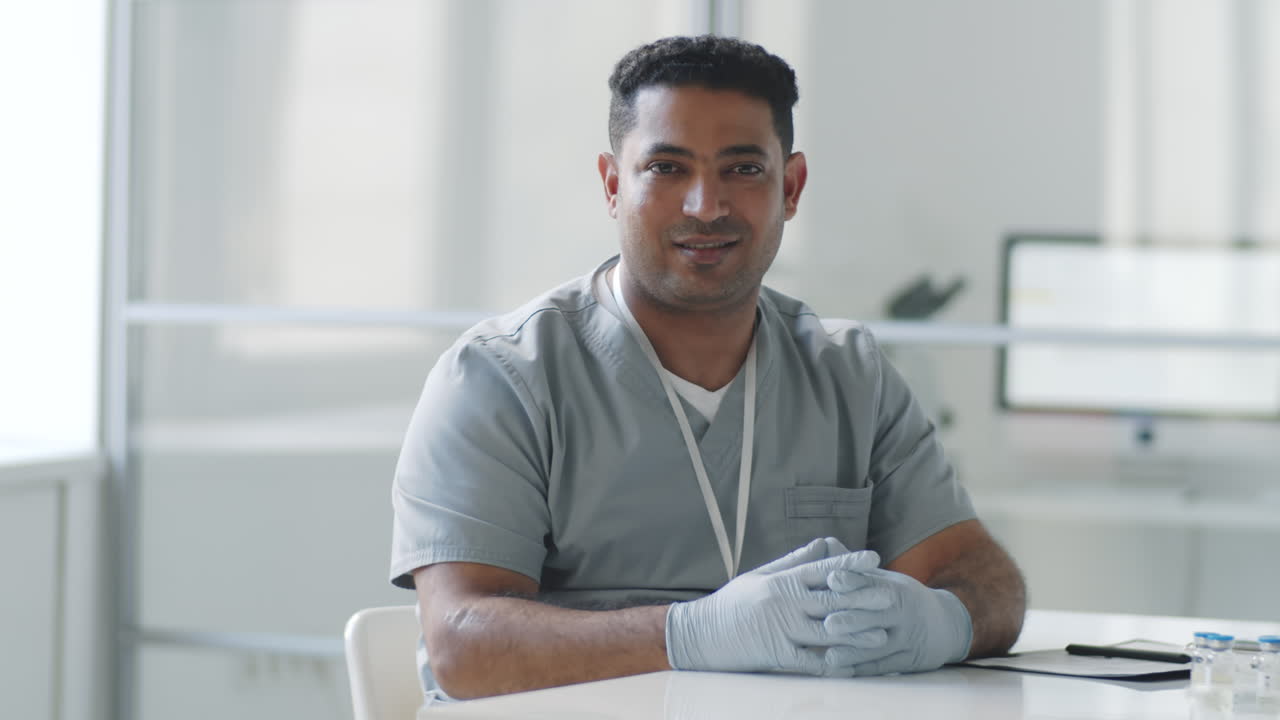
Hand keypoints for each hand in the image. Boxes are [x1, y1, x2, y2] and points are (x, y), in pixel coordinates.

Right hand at [665, 538, 882, 675]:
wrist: (700, 634)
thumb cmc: (730, 603)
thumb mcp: (759, 576)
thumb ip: (792, 562)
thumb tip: (821, 545)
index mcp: (782, 581)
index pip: (822, 569)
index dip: (850, 564)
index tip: (874, 559)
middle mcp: (784, 603)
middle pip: (831, 600)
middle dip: (863, 598)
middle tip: (890, 597)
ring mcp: (781, 629)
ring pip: (827, 632)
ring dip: (856, 635)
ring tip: (882, 635)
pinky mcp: (776, 654)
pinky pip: (810, 661)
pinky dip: (832, 664)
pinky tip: (853, 666)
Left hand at [822, 567, 972, 674]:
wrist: (945, 626)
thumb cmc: (902, 599)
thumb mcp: (885, 579)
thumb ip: (854, 569)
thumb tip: (824, 544)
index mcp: (895, 588)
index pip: (872, 583)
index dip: (853, 581)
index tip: (832, 578)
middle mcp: (902, 612)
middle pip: (876, 615)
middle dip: (852, 619)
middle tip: (828, 623)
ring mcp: (908, 637)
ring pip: (879, 645)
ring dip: (854, 652)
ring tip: (830, 657)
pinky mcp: (909, 660)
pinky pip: (885, 666)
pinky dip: (863, 670)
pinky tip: (843, 673)